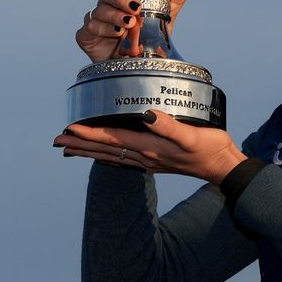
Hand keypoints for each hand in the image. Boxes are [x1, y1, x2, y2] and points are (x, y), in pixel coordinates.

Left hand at [55, 110, 246, 185]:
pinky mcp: (155, 161)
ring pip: (111, 155)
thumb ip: (168, 126)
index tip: (69, 129)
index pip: (113, 139)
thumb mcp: (192, 135)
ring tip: (70, 148)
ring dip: (89, 151)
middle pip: (106, 150)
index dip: (90, 134)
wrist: (223, 166)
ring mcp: (149, 161)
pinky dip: (106, 156)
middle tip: (58, 141)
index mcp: (150, 148)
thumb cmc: (211, 148)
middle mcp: (145, 156)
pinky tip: (102, 156)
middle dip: (81, 145)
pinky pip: (123, 159)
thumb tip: (147, 115)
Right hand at [74, 0, 189, 62]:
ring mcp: (96, 19)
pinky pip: (91, 27)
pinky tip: (117, 34)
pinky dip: (105, 29)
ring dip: (116, 16)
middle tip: (135, 7)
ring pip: (100, 10)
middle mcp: (107, 5)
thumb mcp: (167, 18)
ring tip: (130, 24)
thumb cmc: (149, 39)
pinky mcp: (87, 36)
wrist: (140, 66)